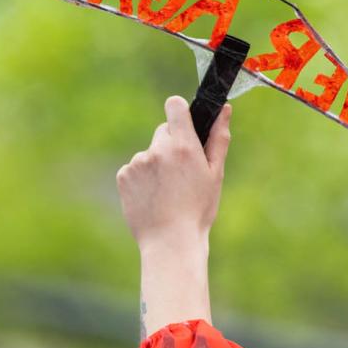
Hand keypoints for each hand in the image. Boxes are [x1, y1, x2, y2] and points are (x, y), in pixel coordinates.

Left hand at [116, 96, 231, 336]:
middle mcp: (158, 149)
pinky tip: (152, 198)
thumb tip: (224, 108)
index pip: (174, 105)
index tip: (184, 123)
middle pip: (163, 132)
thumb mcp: (215, 174)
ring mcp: (137, 162)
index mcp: (183, 145)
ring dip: (156, 165)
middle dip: (172, 145)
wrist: (170, 241)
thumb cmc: (199, 209)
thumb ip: (218, 138)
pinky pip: (134, 169)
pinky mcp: (123, 176)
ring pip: (149, 153)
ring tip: (167, 192)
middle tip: (181, 173)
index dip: (179, 112)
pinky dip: (142, 179)